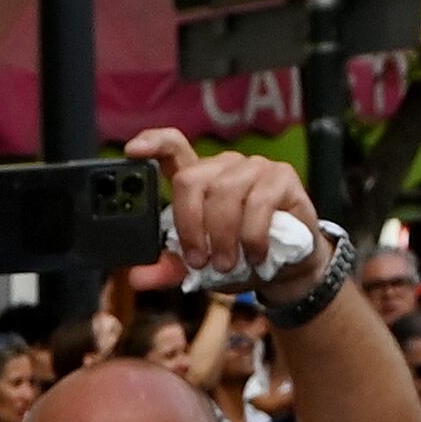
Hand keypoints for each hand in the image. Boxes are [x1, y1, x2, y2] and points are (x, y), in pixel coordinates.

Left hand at [130, 124, 312, 289]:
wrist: (287, 266)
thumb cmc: (240, 258)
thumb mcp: (200, 269)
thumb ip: (170, 268)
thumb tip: (137, 278)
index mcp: (199, 181)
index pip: (173, 148)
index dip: (153, 143)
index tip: (133, 151)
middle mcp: (223, 168)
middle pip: (191, 179)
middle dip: (190, 226)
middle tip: (199, 261)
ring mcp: (253, 168)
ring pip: (225, 192)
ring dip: (222, 236)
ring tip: (227, 265)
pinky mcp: (281, 177)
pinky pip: (259, 202)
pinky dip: (252, 236)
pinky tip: (255, 256)